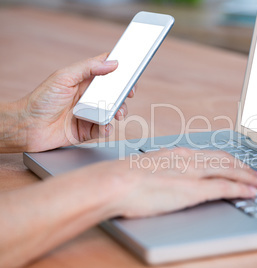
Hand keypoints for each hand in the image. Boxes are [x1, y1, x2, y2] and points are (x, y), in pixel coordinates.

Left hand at [19, 53, 134, 151]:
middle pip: (114, 93)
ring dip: (119, 112)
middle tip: (128, 96)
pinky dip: (108, 128)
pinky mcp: (88, 130)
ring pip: (113, 111)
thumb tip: (112, 63)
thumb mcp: (64, 77)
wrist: (27, 127)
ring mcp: (90, 113)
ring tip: (117, 114)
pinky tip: (104, 126)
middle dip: (124, 95)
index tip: (131, 75)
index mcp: (84, 81)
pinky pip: (105, 129)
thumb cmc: (41, 100)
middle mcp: (89, 97)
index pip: (107, 73)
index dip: (121, 73)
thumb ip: (88, 68)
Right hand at [93, 148, 256, 217]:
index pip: (212, 154)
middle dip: (244, 167)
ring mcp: (192, 174)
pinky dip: (241, 189)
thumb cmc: (124, 178)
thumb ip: (164, 170)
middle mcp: (189, 160)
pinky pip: (224, 187)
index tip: (238, 164)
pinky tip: (251, 192)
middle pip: (225, 161)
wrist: (114, 182)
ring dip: (248, 177)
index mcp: (178, 154)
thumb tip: (169, 176)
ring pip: (229, 171)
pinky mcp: (193, 190)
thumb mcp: (149, 167)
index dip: (230, 160)